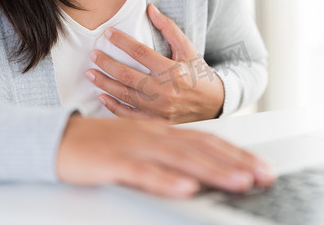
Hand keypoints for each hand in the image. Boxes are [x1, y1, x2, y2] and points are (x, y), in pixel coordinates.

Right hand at [57, 116, 273, 197]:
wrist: (61, 139)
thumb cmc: (105, 145)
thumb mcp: (142, 146)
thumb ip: (168, 155)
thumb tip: (198, 173)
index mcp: (163, 132)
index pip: (206, 141)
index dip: (235, 153)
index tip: (260, 166)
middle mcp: (154, 135)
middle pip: (200, 149)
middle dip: (234, 162)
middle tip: (262, 175)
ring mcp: (135, 147)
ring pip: (178, 159)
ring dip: (210, 171)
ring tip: (238, 182)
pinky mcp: (114, 161)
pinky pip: (143, 173)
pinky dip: (165, 181)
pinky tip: (185, 190)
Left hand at [85, 4, 224, 122]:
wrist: (213, 104)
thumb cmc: (199, 74)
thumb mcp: (189, 50)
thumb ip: (170, 29)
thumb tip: (151, 9)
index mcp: (172, 70)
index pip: (140, 52)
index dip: (122, 41)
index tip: (108, 33)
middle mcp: (165, 90)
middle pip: (127, 75)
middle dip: (107, 64)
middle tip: (93, 54)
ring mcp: (159, 108)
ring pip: (125, 95)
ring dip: (105, 84)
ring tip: (90, 74)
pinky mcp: (157, 121)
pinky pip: (130, 116)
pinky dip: (114, 107)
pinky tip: (102, 97)